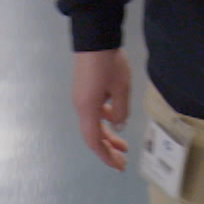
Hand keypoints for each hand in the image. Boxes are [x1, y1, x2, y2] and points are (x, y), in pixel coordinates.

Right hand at [71, 49, 130, 169]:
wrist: (95, 38)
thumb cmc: (108, 64)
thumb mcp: (121, 88)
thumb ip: (120, 111)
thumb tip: (118, 125)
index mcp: (88, 110)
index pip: (94, 141)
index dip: (106, 156)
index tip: (118, 165)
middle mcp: (80, 107)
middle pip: (93, 136)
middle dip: (108, 149)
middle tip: (123, 159)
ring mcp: (81, 99)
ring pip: (93, 124)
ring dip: (108, 135)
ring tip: (123, 144)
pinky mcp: (84, 90)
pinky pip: (93, 113)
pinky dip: (104, 121)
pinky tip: (115, 117)